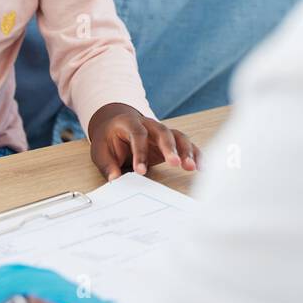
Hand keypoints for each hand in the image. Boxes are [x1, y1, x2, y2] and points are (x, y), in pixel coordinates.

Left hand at [86, 103, 200, 180]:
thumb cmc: (109, 139)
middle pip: (163, 132)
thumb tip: (115, 179)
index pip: (137, 135)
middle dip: (170, 148)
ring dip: (186, 151)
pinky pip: (185, 145)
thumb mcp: (100, 150)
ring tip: (191, 167)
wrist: (115, 125)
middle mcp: (149, 124)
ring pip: (178, 137)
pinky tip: (202, 167)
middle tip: (175, 163)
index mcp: (129, 123)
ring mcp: (161, 131)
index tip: (140, 171)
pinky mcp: (170, 141)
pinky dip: (195, 154)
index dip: (140, 152)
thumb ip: (108, 165)